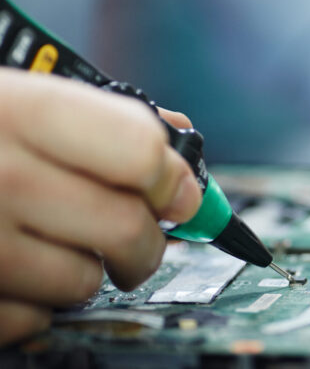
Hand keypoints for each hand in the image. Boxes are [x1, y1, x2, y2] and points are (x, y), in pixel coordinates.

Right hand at [0, 68, 201, 343]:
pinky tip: (8, 272)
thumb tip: (181, 142)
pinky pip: (32, 321)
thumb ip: (94, 118)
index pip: (140, 152)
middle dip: (143, 239)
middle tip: (134, 236)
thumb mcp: (9, 98)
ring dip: (84, 271)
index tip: (179, 190)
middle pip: (126, 227)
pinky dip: (33, 306)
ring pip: (84, 282)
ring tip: (49, 245)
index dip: (172, 176)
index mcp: (12, 109)